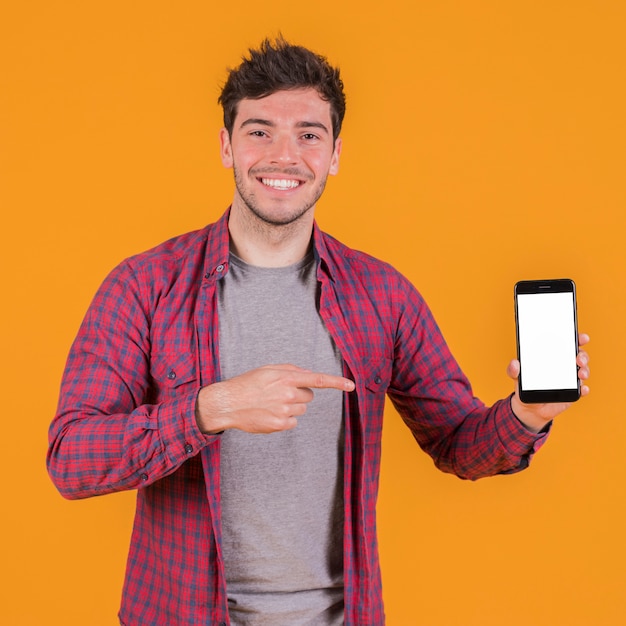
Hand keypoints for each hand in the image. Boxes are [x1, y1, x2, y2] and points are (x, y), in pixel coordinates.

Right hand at [195, 364, 354, 433]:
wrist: (228, 403)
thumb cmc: (248, 384)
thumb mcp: (268, 369)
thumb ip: (290, 370)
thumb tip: (308, 375)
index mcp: (287, 378)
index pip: (318, 380)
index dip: (337, 382)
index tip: (351, 386)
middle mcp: (288, 394)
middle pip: (309, 396)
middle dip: (299, 394)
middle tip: (279, 393)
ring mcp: (285, 411)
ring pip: (301, 410)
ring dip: (291, 407)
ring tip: (271, 404)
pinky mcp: (280, 425)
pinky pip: (293, 422)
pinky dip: (284, 419)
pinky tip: (270, 414)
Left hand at [507, 333, 589, 432]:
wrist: (530, 408)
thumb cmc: (526, 386)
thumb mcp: (517, 376)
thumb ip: (513, 370)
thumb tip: (514, 363)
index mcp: (553, 357)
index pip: (567, 344)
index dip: (576, 339)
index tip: (582, 338)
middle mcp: (564, 366)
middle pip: (579, 356)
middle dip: (583, 355)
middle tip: (579, 359)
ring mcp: (570, 379)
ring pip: (583, 371)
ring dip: (585, 370)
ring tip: (580, 374)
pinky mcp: (572, 392)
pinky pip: (582, 389)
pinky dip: (583, 388)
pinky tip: (582, 388)